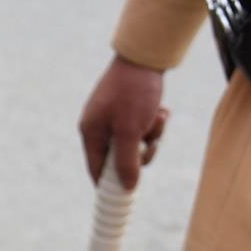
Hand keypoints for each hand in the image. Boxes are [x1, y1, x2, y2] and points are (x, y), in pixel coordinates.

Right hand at [78, 55, 169, 189]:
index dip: (110, 184)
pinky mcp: (127, 109)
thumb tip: (127, 187)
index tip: (127, 195)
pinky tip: (160, 110)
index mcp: (90, 132)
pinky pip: (140, 128)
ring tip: (157, 117)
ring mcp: (113, 117)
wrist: (145, 56)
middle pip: (119, 158)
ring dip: (150, 136)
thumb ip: (126, 161)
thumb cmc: (133, 93)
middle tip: (150, 142)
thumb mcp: (130, 131)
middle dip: (139, 152)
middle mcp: (98, 126)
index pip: (96, 170)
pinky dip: (153, 123)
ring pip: (134, 143)